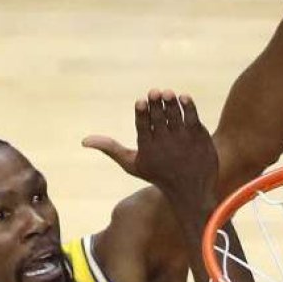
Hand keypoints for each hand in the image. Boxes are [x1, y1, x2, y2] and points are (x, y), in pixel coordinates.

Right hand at [82, 89, 218, 207]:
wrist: (191, 189)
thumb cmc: (157, 174)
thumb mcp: (132, 164)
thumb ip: (110, 149)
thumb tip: (83, 141)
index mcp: (147, 149)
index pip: (143, 129)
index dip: (143, 114)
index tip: (141, 101)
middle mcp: (165, 145)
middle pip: (160, 120)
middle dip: (157, 106)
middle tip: (155, 92)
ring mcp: (183, 141)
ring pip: (176, 118)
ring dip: (172, 104)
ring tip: (167, 93)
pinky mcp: (199, 137)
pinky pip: (193, 119)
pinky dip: (189, 108)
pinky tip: (184, 98)